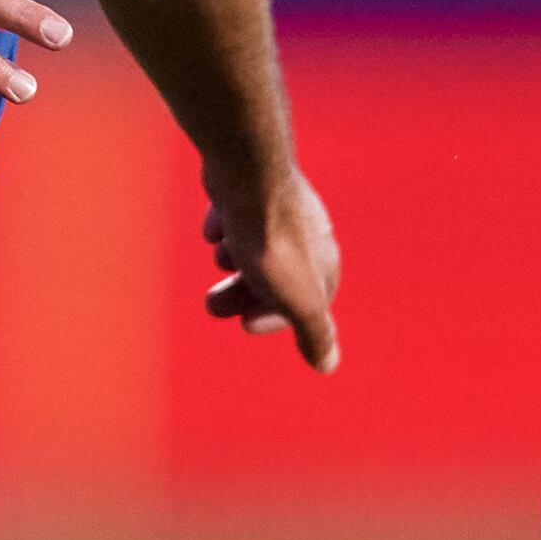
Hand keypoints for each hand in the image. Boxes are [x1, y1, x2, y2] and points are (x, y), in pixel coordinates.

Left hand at [202, 168, 340, 371]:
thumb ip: (314, 333)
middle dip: (242, 293)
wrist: (247, 173)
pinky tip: (215, 226)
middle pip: (273, 274)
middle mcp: (307, 231)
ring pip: (253, 244)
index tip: (245, 323)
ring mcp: (279, 206)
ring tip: (222, 254)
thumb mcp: (299, 300)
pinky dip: (224, 225)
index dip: (275, 318)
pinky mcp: (251, 185)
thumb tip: (328, 366)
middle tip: (212, 304)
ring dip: (233, 257)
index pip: (305, 302)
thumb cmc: (273, 240)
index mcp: (324, 259)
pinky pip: (236, 213)